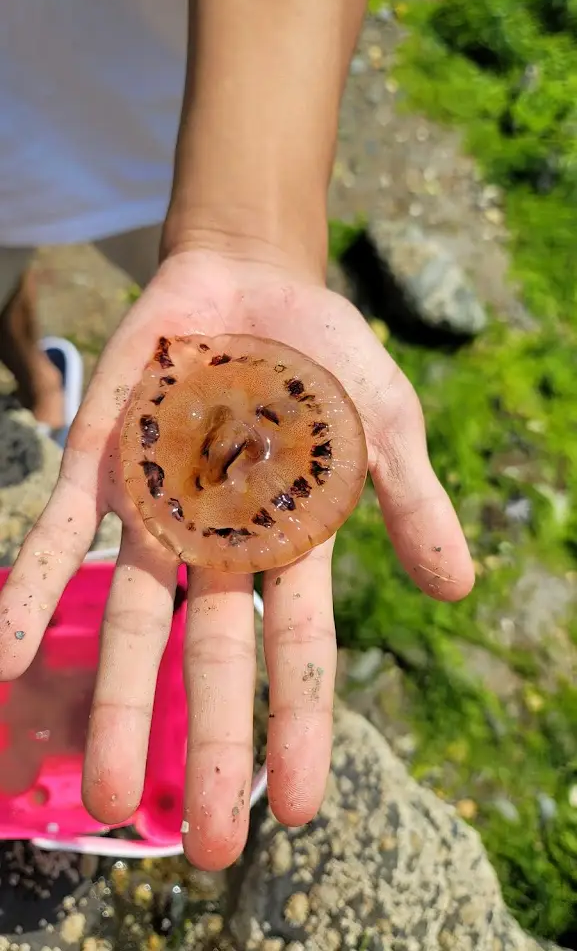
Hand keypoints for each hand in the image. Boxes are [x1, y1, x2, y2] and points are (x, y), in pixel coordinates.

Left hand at [0, 249, 473, 868]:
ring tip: (112, 796)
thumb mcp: (383, 417)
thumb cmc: (322, 355)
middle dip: (208, 745)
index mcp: (291, 540)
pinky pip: (62, 539)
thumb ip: (410, 497)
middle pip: (211, 657)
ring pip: (132, 620)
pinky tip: (0, 658)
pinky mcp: (105, 466)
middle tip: (203, 848)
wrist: (247, 281)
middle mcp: (219, 543)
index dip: (298, 727)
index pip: (299, 649)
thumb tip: (458, 586)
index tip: (298, 810)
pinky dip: (31, 594)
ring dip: (119, 703)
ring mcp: (157, 510)